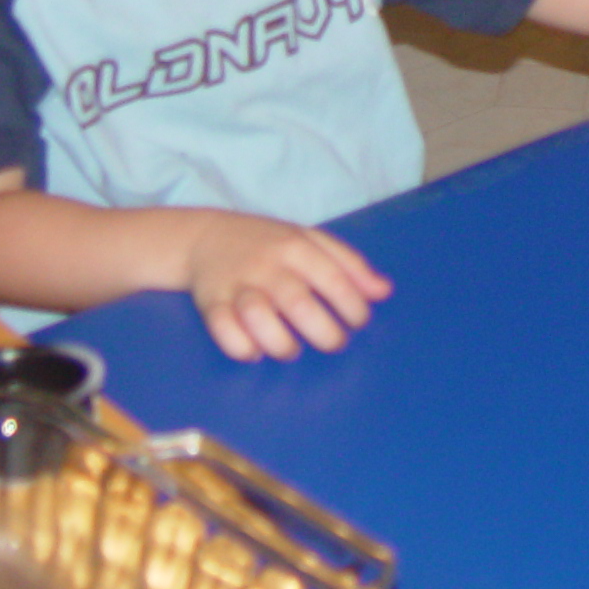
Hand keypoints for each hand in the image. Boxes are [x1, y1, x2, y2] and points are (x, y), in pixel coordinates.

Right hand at [183, 212, 391, 362]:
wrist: (204, 236)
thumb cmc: (268, 243)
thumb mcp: (310, 240)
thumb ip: (349, 264)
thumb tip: (384, 291)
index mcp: (296, 246)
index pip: (334, 279)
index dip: (354, 308)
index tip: (358, 322)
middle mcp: (267, 265)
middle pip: (299, 304)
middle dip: (325, 333)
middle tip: (334, 343)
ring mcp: (237, 284)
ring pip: (258, 317)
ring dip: (282, 344)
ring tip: (293, 350)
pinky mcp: (211, 302)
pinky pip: (223, 330)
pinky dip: (242, 347)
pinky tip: (256, 352)